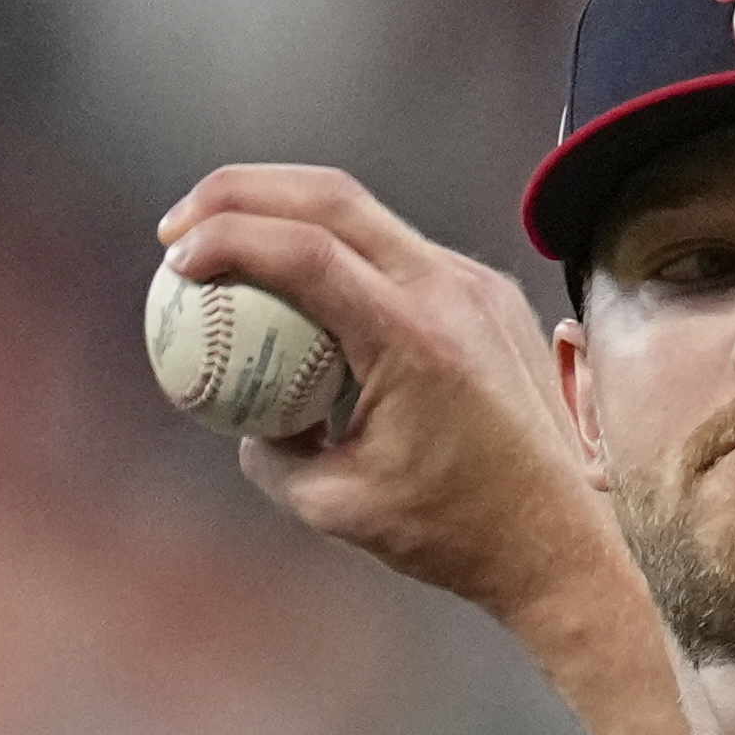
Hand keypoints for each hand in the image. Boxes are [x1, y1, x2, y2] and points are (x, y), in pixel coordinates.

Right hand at [156, 166, 608, 622]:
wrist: (561, 541)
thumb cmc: (451, 534)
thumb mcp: (334, 505)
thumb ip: (268, 453)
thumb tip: (238, 414)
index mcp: (414, 341)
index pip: (305, 252)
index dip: (227, 240)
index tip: (173, 260)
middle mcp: (451, 295)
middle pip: (332, 196)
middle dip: (240, 192)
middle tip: (179, 225)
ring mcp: (478, 287)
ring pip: (368, 215)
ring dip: (289, 213)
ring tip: (228, 243)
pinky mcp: (491, 295)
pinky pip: (401, 253)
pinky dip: (340, 253)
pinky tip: (300, 288)